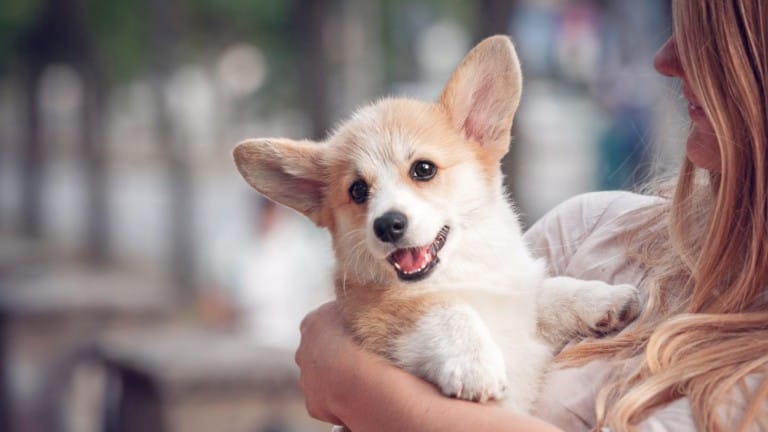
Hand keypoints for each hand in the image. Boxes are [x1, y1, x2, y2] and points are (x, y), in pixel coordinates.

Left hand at [295, 301, 359, 424]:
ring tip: (360, 381)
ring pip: (320, 379)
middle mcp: (302, 351)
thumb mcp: (362, 309)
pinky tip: (356, 399)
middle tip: (359, 358)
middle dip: (333, 355)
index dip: (340, 328)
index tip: (356, 333)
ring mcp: (306, 380)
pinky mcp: (313, 405)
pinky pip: (326, 402)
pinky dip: (338, 402)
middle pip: (317, 351)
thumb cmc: (365, 340)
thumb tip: (359, 300)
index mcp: (312, 323)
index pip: (323, 322)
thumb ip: (353, 306)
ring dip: (335, 380)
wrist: (359, 379)